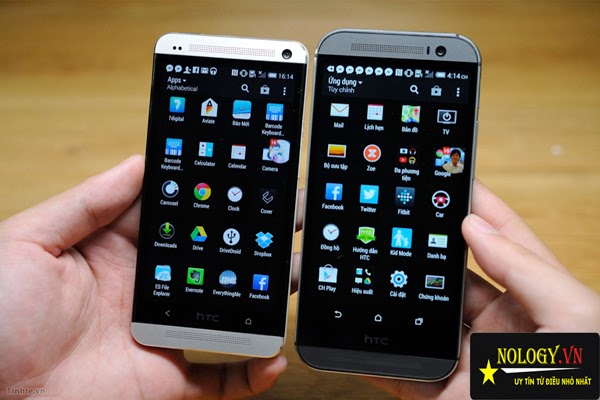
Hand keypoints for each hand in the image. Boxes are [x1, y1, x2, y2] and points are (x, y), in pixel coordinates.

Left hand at [0, 155, 292, 398]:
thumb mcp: (27, 244)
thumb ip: (86, 203)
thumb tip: (138, 163)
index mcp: (116, 251)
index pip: (178, 215)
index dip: (213, 194)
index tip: (249, 174)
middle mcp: (146, 289)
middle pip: (213, 257)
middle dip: (254, 237)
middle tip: (293, 214)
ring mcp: (161, 334)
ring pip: (229, 310)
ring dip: (266, 293)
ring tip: (300, 269)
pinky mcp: (168, 380)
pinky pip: (221, 378)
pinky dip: (251, 371)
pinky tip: (275, 354)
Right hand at [366, 179, 599, 398]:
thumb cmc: (589, 386)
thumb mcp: (576, 325)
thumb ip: (527, 270)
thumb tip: (474, 226)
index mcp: (537, 302)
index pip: (501, 239)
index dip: (475, 206)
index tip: (445, 176)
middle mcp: (500, 329)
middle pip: (448, 276)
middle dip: (420, 249)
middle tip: (387, 219)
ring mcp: (468, 365)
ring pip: (419, 322)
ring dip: (391, 302)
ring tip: (362, 272)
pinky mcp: (442, 397)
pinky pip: (400, 373)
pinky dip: (374, 359)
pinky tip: (354, 340)